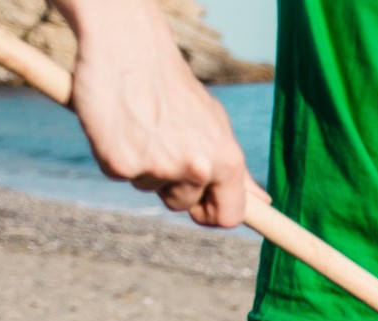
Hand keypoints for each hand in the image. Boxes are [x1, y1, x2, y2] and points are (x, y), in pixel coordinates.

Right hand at [66, 2, 259, 226]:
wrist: (128, 48)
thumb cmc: (175, 88)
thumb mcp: (215, 125)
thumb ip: (236, 169)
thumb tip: (262, 200)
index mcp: (225, 160)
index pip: (229, 216)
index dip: (212, 214)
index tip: (199, 205)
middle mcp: (196, 168)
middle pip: (182, 206)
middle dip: (171, 184)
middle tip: (162, 143)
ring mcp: (157, 168)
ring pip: (149, 190)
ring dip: (143, 166)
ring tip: (142, 127)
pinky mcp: (119, 164)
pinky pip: (119, 175)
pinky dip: (114, 155)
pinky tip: (119, 126)